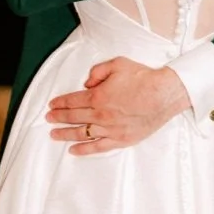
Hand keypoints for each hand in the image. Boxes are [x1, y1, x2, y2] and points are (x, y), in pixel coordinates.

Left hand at [45, 57, 189, 153]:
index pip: (73, 100)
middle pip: (73, 118)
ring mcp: (110, 129)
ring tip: (54, 134)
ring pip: (82, 133)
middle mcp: (101, 114)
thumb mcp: (117, 64)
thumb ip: (97, 71)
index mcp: (98, 95)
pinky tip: (74, 150)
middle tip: (48, 118)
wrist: (164, 94)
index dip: (60, 103)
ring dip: (65, 134)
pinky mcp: (121, 139)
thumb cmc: (143, 78)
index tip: (52, 105)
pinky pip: (98, 147)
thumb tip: (86, 82)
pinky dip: (84, 149)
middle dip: (58, 118)